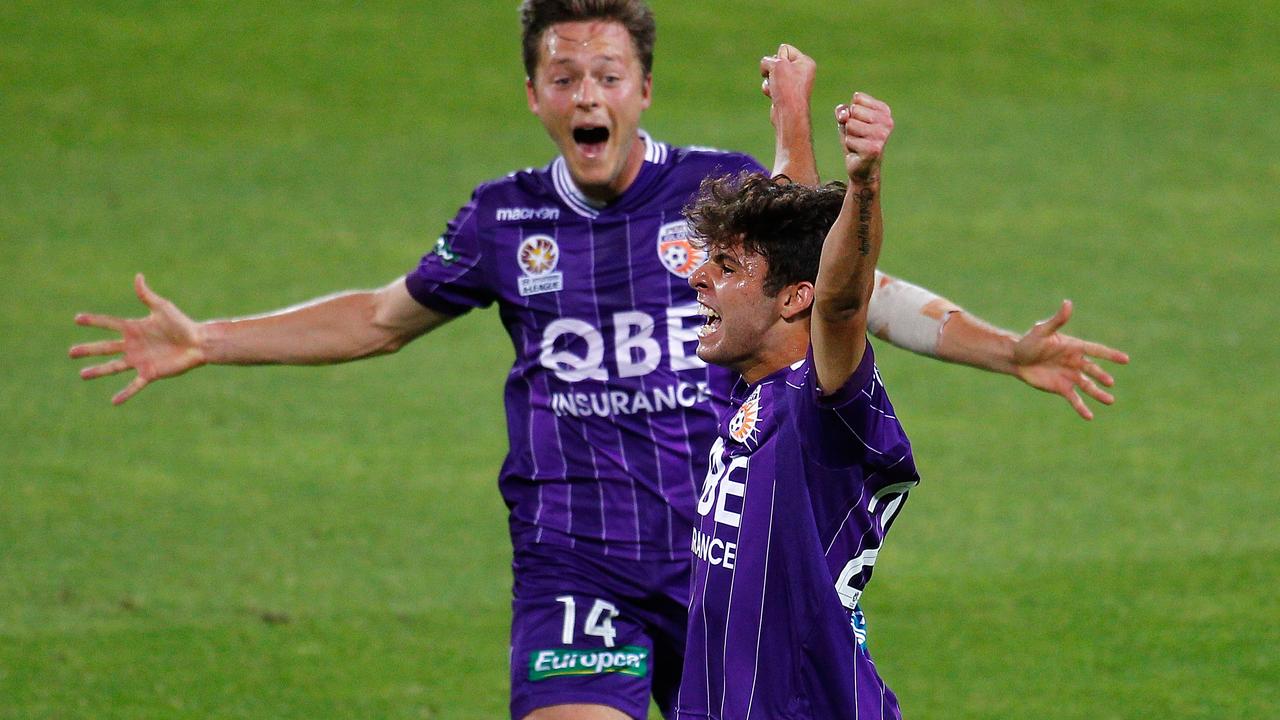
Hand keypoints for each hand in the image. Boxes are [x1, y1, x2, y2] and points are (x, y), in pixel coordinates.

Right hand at [70, 273, 206, 404]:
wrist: (199, 343)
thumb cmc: (182, 324)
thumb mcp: (162, 308)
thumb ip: (147, 295)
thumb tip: (138, 276)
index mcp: (134, 329)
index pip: (109, 324)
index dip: (94, 321)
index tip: (77, 319)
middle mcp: (133, 345)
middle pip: (106, 348)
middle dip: (89, 350)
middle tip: (71, 352)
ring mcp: (140, 360)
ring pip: (114, 367)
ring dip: (99, 371)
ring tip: (82, 375)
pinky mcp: (150, 373)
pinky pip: (135, 384)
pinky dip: (126, 393)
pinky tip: (114, 401)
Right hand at [760, 43, 814, 129]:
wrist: (789, 113)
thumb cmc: (787, 87)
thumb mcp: (776, 64)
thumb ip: (768, 59)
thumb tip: (766, 68)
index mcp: (805, 62)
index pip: (784, 49)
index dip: (778, 58)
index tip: (782, 69)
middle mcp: (802, 72)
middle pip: (777, 61)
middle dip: (771, 69)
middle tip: (778, 79)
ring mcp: (793, 84)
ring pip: (772, 74)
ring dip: (769, 80)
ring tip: (775, 89)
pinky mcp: (785, 94)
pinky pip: (771, 85)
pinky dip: (769, 89)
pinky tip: (773, 96)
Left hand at [835, 93, 891, 184]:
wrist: (863, 168)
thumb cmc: (856, 141)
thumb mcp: (847, 122)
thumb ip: (843, 112)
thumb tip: (843, 115)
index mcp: (884, 111)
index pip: (857, 98)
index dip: (851, 112)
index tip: (860, 124)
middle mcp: (887, 121)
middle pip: (854, 110)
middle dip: (849, 124)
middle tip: (858, 136)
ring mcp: (882, 135)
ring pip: (850, 124)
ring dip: (849, 135)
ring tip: (858, 143)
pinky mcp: (874, 148)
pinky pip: (849, 139)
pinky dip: (849, 146)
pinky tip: (858, 152)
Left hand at [1012, 300, 1129, 419]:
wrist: (1015, 359)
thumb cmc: (1028, 342)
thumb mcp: (1042, 330)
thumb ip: (1057, 320)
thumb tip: (1068, 303)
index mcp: (1074, 347)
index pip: (1096, 351)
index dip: (1110, 355)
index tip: (1126, 360)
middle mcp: (1075, 362)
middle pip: (1094, 370)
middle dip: (1102, 376)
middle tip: (1110, 383)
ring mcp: (1070, 376)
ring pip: (1088, 386)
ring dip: (1098, 394)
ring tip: (1110, 401)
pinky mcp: (1062, 388)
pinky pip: (1075, 399)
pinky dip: (1082, 408)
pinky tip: (1089, 416)